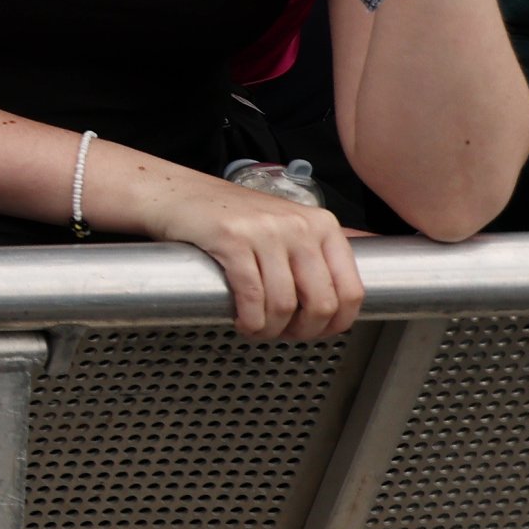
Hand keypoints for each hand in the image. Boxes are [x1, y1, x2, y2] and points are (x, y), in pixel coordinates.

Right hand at [137, 169, 364, 340]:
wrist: (177, 194)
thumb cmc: (231, 216)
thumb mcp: (286, 226)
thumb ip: (317, 255)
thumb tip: (345, 300)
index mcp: (322, 225)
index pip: (351, 290)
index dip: (336, 323)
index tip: (318, 332)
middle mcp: (299, 225)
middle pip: (320, 303)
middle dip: (302, 332)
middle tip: (284, 335)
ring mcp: (265, 230)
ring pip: (284, 304)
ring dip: (269, 330)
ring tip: (256, 329)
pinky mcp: (231, 238)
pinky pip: (251, 295)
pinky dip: (249, 320)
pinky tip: (242, 321)